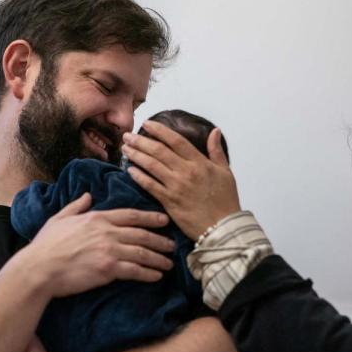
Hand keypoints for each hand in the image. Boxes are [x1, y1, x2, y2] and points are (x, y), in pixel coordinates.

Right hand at [16, 193, 174, 298]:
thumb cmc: (46, 245)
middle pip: (142, 234)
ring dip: (158, 259)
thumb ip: (76, 206)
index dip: (150, 217)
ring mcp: (109, 250)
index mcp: (97, 217)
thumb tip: (87, 195)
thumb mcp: (60, 218)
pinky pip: (135, 270)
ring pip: (142, 253)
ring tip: (169, 263)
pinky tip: (157, 276)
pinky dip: (148, 273)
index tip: (164, 220)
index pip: (131, 215)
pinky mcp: (108, 269)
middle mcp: (107, 231)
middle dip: (160, 239)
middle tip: (172, 244)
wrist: (39, 268)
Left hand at [122, 121, 240, 238]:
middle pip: (159, 151)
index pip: (176, 140)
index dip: (159, 130)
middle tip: (127, 135)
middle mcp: (186, 172)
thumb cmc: (225, 200)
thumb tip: (215, 131)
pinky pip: (150, 185)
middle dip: (140, 141)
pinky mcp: (169, 202)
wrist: (223, 227)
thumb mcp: (225, 172)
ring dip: (136, 155)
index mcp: (200, 162)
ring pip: (151, 166)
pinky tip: (129, 170)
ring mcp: (176, 186)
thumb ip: (216, 151)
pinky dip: (138, 176)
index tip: (146, 124)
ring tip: (125, 149)